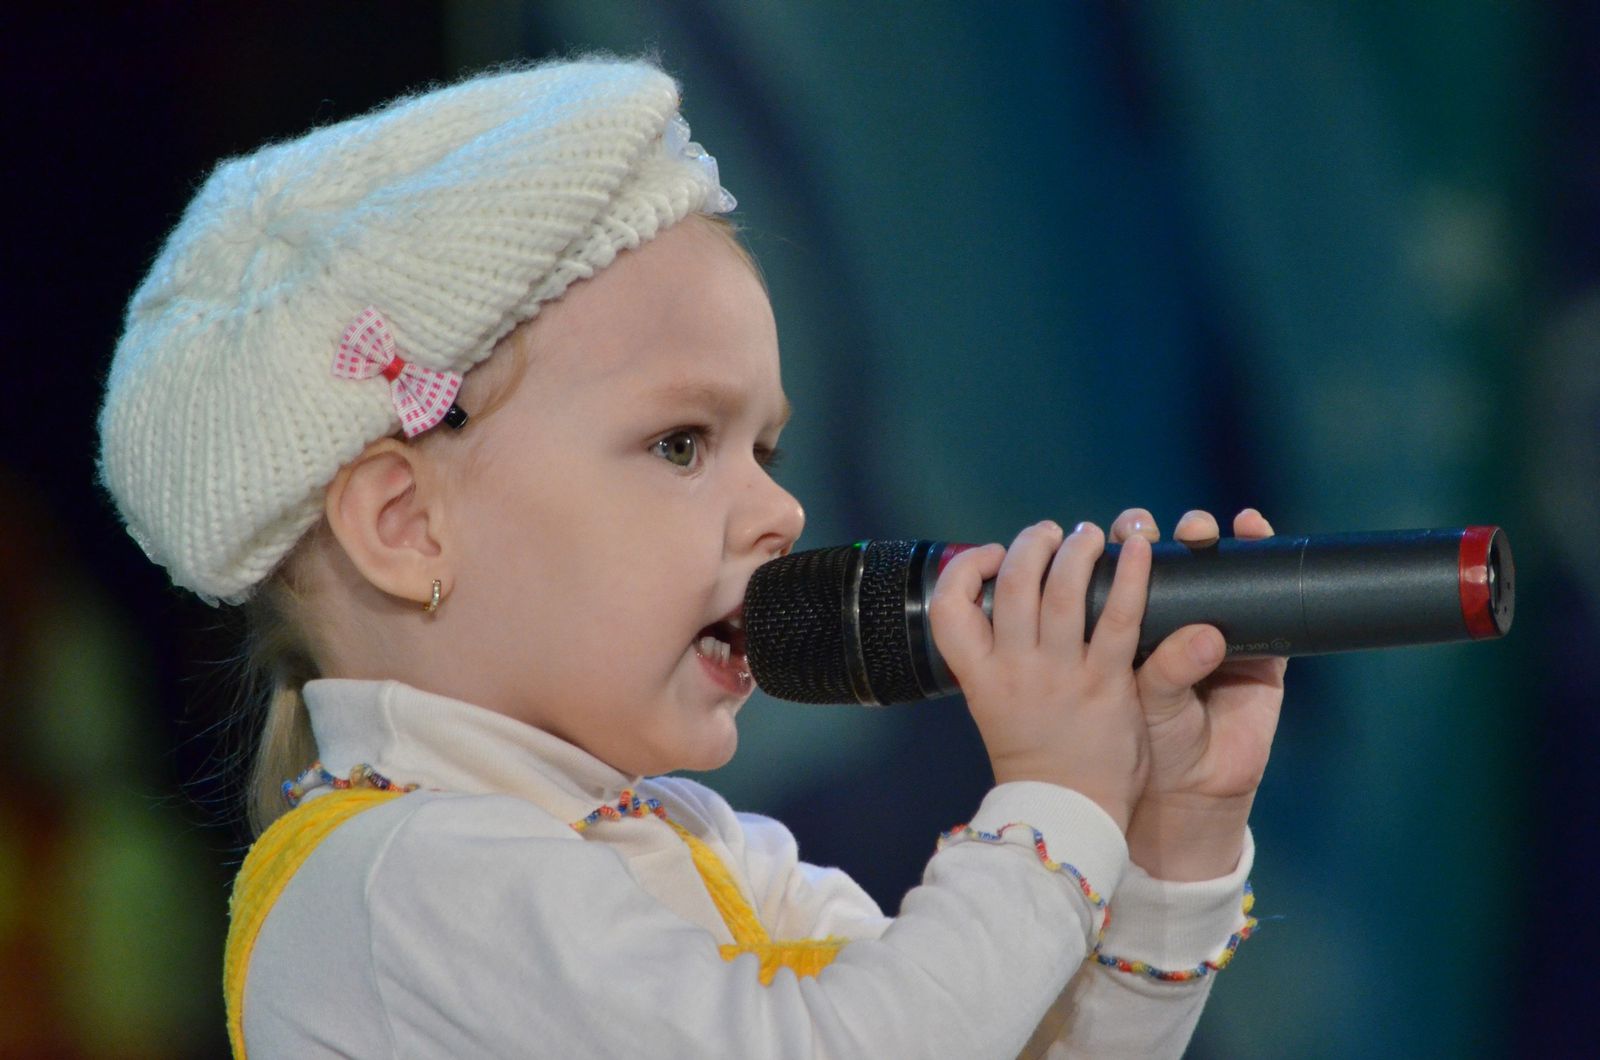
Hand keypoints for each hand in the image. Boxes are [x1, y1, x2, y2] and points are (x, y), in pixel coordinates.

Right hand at [929, 520, 1153, 831]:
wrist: (1067, 814)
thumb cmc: (1036, 759)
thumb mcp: (994, 707)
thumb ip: (998, 659)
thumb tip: (1011, 610)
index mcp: (979, 675)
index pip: (948, 606)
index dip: (965, 569)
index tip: (990, 558)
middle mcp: (1015, 668)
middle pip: (1013, 582)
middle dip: (1031, 543)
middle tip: (1052, 534)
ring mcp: (1060, 674)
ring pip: (1062, 588)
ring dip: (1076, 549)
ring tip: (1088, 535)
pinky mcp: (1107, 683)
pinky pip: (1119, 616)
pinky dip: (1129, 574)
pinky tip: (1137, 548)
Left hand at [1112, 507, 1286, 880]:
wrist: (1189, 792)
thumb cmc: (1148, 745)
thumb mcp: (1147, 704)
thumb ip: (1166, 671)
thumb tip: (1207, 637)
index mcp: (1123, 630)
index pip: (1118, 575)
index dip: (1119, 546)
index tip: (1119, 530)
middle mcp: (1167, 621)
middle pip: (1162, 563)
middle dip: (1159, 536)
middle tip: (1156, 527)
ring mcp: (1214, 628)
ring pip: (1212, 571)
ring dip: (1207, 538)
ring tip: (1200, 527)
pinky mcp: (1261, 647)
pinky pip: (1268, 600)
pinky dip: (1264, 559)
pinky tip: (1257, 532)